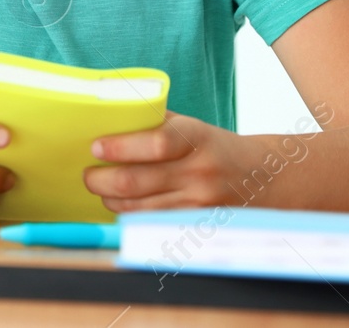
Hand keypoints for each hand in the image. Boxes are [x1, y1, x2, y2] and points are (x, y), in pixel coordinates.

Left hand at [83, 111, 255, 211]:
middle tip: (88, 174)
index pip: (154, 144)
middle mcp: (199, 172)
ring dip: (110, 200)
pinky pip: (151, 223)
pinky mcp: (196, 225)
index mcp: (196, 138)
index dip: (119, 147)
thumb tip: (106, 122)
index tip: (96, 147)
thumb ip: (152, 123)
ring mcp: (198, 203)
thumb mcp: (189, 125)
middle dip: (101, 180)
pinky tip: (121, 205)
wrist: (260, 178)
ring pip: (138, 208)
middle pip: (136, 181)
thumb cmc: (211, 146)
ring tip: (101, 189)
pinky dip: (129, 215)